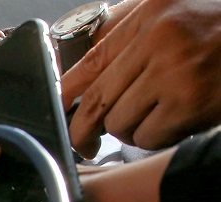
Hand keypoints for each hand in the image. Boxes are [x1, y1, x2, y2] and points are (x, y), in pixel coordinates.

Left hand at [62, 0, 220, 157]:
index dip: (65, 94)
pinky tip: (173, 125)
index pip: (91, 61)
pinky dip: (154, 139)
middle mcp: (160, 40)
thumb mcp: (177, 14)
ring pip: (120, 123)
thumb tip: (80, 77)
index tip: (56, 112)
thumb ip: (133, 34)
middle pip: (98, 99)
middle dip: (85, 128)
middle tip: (84, 143)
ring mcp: (176, 72)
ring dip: (130, 131)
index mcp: (152, 14)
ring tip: (153, 118)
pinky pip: (148, 137)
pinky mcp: (192, 103)